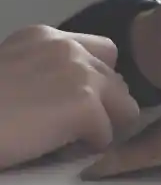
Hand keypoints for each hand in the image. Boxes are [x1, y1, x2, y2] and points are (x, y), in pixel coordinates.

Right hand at [0, 26, 139, 169]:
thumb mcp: (11, 70)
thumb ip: (46, 69)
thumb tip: (85, 91)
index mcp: (46, 36)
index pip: (105, 52)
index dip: (99, 80)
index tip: (77, 100)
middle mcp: (68, 48)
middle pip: (119, 81)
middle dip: (103, 106)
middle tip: (71, 126)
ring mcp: (80, 75)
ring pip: (124, 108)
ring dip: (101, 127)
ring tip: (64, 137)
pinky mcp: (85, 106)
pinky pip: (107, 136)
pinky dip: (85, 148)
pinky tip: (54, 147)